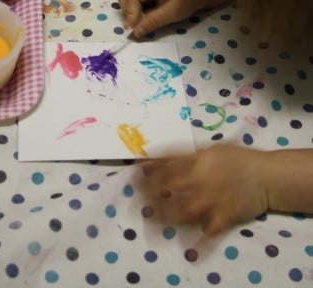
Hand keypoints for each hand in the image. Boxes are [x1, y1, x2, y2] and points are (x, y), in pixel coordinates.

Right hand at [116, 0, 233, 37]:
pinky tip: (142, 9)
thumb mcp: (173, 13)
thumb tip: (135, 32)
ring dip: (126, 7)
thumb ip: (153, 21)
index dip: (130, 13)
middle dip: (127, 10)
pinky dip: (130, 4)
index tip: (133, 29)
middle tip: (138, 22)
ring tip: (141, 16)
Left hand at [135, 144, 269, 235]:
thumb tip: (156, 158)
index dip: (146, 172)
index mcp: (196, 162)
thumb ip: (184, 156)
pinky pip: (206, 234)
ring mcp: (211, 202)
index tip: (133, 175)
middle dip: (148, 195)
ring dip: (162, 218)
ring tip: (149, 221)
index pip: (164, 168)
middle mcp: (200, 182)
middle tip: (136, 201)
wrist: (266, 176)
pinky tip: (184, 248)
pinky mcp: (222, 219)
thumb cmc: (236, 158)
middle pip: (167, 190)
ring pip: (179, 213)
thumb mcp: (209, 150)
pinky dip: (195, 243)